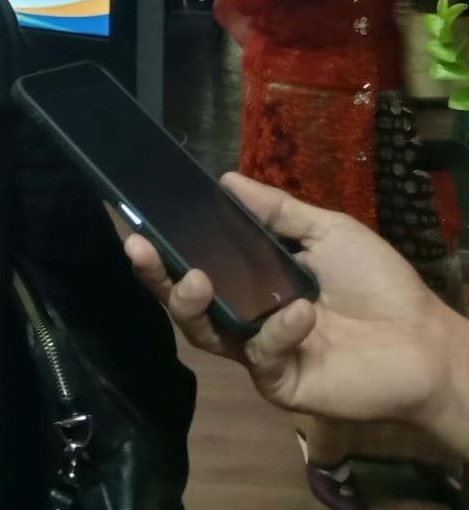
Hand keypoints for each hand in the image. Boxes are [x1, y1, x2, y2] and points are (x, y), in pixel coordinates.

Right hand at [124, 174, 468, 449]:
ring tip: (195, 278)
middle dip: (156, 275)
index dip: (164, 246)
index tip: (136, 220)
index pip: (195, 262)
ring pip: (204, 332)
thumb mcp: (326, 232)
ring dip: (191, 304)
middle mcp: (244, 316)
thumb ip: (276, 211)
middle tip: (138, 248)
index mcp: (251, 281)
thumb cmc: (378, 285)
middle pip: (184, 301)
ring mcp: (258, 351)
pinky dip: (278, 332)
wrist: (426, 341)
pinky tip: (301, 312)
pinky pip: (262, 356)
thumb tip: (225, 179)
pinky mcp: (279, 381)